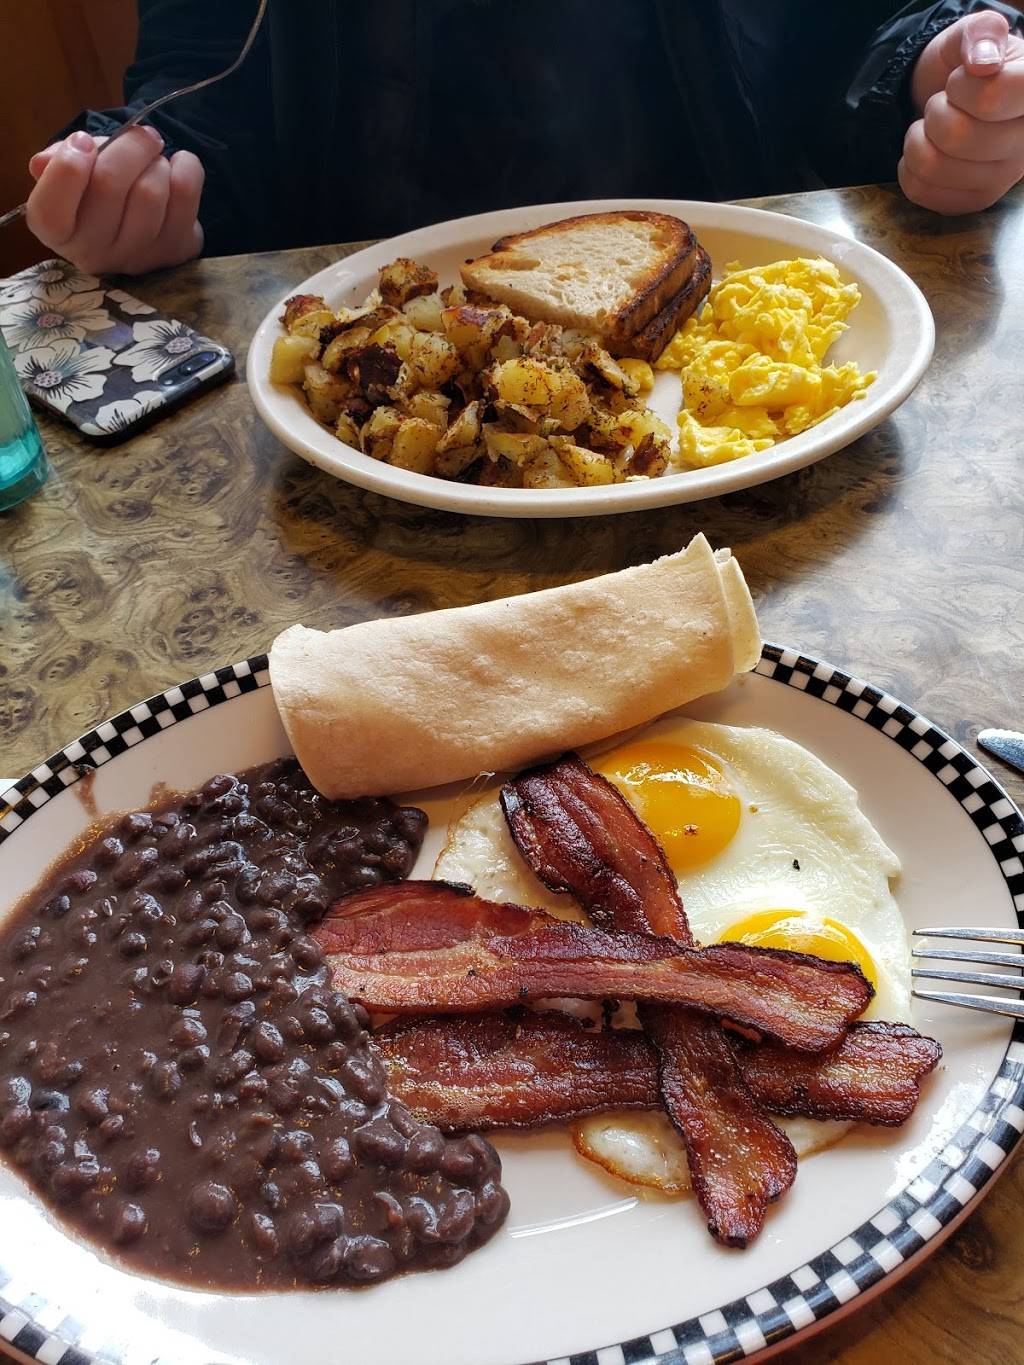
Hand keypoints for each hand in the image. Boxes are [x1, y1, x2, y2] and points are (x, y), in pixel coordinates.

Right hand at [25, 126, 204, 274]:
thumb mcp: (68, 171)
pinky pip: (185, 194)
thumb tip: (45, 163)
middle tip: (139, 134)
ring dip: (156, 161)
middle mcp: (94, 253)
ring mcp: (138, 258)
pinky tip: (176, 166)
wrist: (141, 217)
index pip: (50, 211)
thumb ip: (54, 162)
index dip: (67, 168)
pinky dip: (185, 166)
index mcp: (58, 234)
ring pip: (150, 191)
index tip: (83, 141)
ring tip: (154, 159)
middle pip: (109, 186)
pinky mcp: (176, 252)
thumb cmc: (97, 188)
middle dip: (128, 146)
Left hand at [901, 9, 1023, 213]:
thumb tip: (981, 62)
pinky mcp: (976, 200)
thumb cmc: (968, 64)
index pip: (991, 98)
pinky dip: (910, 167)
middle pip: (956, 136)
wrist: (952, 98)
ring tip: (934, 128)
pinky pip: (921, 190)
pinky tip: (929, 151)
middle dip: (935, 112)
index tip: (961, 79)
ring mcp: (1004, 177)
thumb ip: (980, 33)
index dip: (960, 87)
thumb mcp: (974, 34)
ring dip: (918, 140)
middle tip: (944, 104)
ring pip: (934, 166)